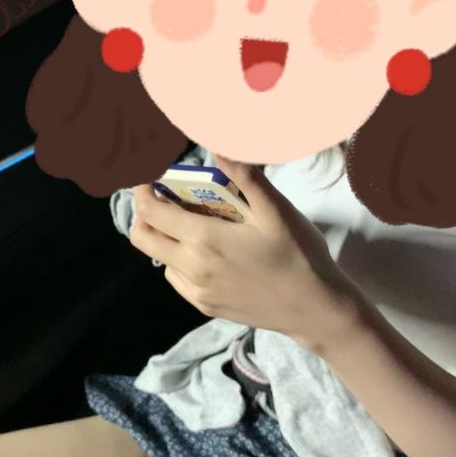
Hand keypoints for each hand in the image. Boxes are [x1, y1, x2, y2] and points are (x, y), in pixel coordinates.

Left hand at [130, 154, 358, 346]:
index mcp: (204, 239)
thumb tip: (219, 148)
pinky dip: (179, 260)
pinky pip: (177, 279)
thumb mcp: (276, 211)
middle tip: (165, 198)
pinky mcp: (205, 306)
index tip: (147, 177)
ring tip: (192, 223)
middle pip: (142, 237)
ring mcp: (196, 290)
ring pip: (159, 259)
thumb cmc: (298, 255)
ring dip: (165, 237)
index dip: (141, 190)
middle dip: (144, 213)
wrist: (314, 309)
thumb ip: (245, 177)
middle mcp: (192, 267)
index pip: (150, 212)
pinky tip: (205, 252)